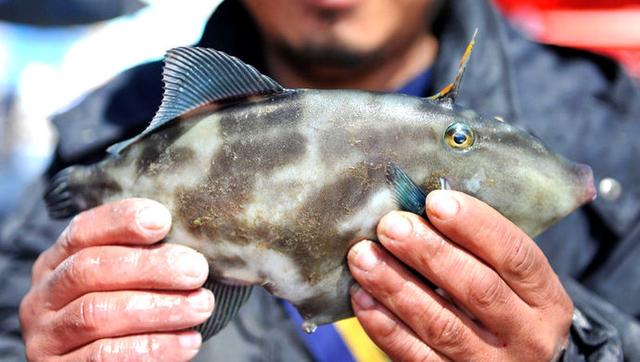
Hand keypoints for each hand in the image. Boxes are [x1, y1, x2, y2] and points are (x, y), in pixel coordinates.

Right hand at [20, 199, 213, 360]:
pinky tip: (188, 341)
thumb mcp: (122, 282)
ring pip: (98, 314)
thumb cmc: (125, 316)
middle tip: (197, 269)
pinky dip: (154, 347)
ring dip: (159, 308)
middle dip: (150, 266)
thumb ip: (141, 258)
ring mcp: (47, 337)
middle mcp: (44, 296)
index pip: (82, 231)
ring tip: (201, 305)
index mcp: (57, 263)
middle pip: (91, 269)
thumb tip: (190, 239)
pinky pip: (106, 356)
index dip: (121, 221)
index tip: (164, 220)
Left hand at [347, 190, 571, 360]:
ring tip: (364, 257)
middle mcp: (528, 337)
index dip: (476, 226)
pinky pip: (416, 357)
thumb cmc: (505, 309)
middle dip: (429, 252)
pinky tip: (363, 298)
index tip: (436, 201)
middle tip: (391, 226)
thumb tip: (421, 208)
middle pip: (477, 289)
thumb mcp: (512, 283)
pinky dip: (386, 326)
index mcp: (545, 300)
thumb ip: (479, 251)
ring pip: (441, 324)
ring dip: (397, 286)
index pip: (516, 255)